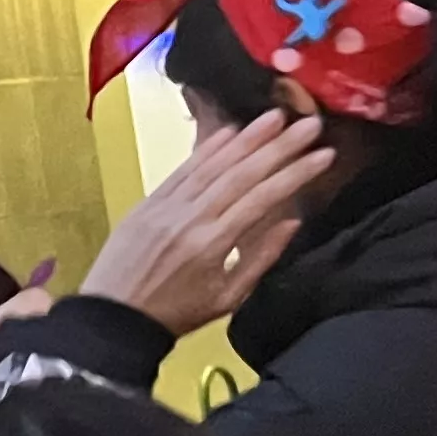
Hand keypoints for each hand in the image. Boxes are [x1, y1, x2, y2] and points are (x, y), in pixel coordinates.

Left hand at [79, 110, 328, 336]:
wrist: (112, 318)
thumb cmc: (174, 314)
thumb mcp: (227, 299)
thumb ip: (261, 259)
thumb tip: (292, 223)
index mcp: (213, 244)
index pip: (263, 198)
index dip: (296, 173)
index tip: (324, 155)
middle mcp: (190, 219)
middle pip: (241, 173)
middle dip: (279, 146)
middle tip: (309, 124)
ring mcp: (166, 208)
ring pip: (211, 165)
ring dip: (245, 139)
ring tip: (275, 117)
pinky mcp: (147, 204)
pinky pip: (181, 170)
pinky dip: (206, 150)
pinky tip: (228, 132)